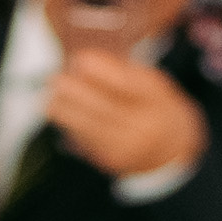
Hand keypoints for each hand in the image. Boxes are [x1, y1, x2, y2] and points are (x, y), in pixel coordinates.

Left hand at [43, 47, 202, 183]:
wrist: (170, 152)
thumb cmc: (156, 108)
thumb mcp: (152, 84)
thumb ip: (123, 72)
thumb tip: (84, 61)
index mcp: (156, 102)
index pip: (127, 86)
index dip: (100, 72)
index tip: (79, 59)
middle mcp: (142, 127)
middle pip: (102, 108)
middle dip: (74, 91)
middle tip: (55, 78)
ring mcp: (125, 147)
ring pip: (87, 127)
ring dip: (64, 109)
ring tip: (51, 95)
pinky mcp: (108, 161)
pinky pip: (83, 139)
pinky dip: (69, 123)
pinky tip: (60, 111)